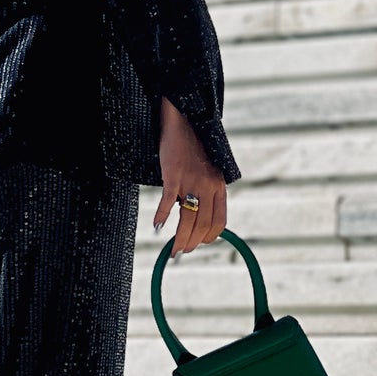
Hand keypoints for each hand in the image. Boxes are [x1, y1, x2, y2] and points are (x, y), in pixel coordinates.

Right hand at [152, 97, 226, 252]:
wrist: (183, 124)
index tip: (199, 243)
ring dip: (180, 238)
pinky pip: (168, 202)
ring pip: (188, 218)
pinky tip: (156, 226)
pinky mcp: (174, 175)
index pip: (220, 221)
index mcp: (219, 186)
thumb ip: (208, 193)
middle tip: (182, 251)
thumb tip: (200, 218)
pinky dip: (161, 216)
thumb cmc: (193, 150)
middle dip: (193, 242)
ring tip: (173, 249)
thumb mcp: (209, 172)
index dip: (209, 237)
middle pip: (203, 224)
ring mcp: (191, 181)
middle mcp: (209, 185)